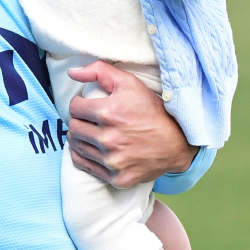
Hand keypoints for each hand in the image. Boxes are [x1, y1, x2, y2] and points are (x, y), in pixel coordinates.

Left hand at [66, 61, 196, 187]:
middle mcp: (108, 138)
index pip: (74, 108)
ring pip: (76, 147)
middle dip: (78, 121)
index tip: (86, 106)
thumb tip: (72, 72)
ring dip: (79, 138)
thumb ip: (99, 71)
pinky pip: (86, 166)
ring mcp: (112, 160)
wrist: (177, 142)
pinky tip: (91, 149)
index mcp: (108, 113)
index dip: (79, 104)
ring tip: (89, 133)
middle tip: (87, 120)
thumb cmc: (152, 110)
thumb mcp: (129, 83)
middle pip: (73, 128)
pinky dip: (84, 157)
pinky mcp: (117, 177)